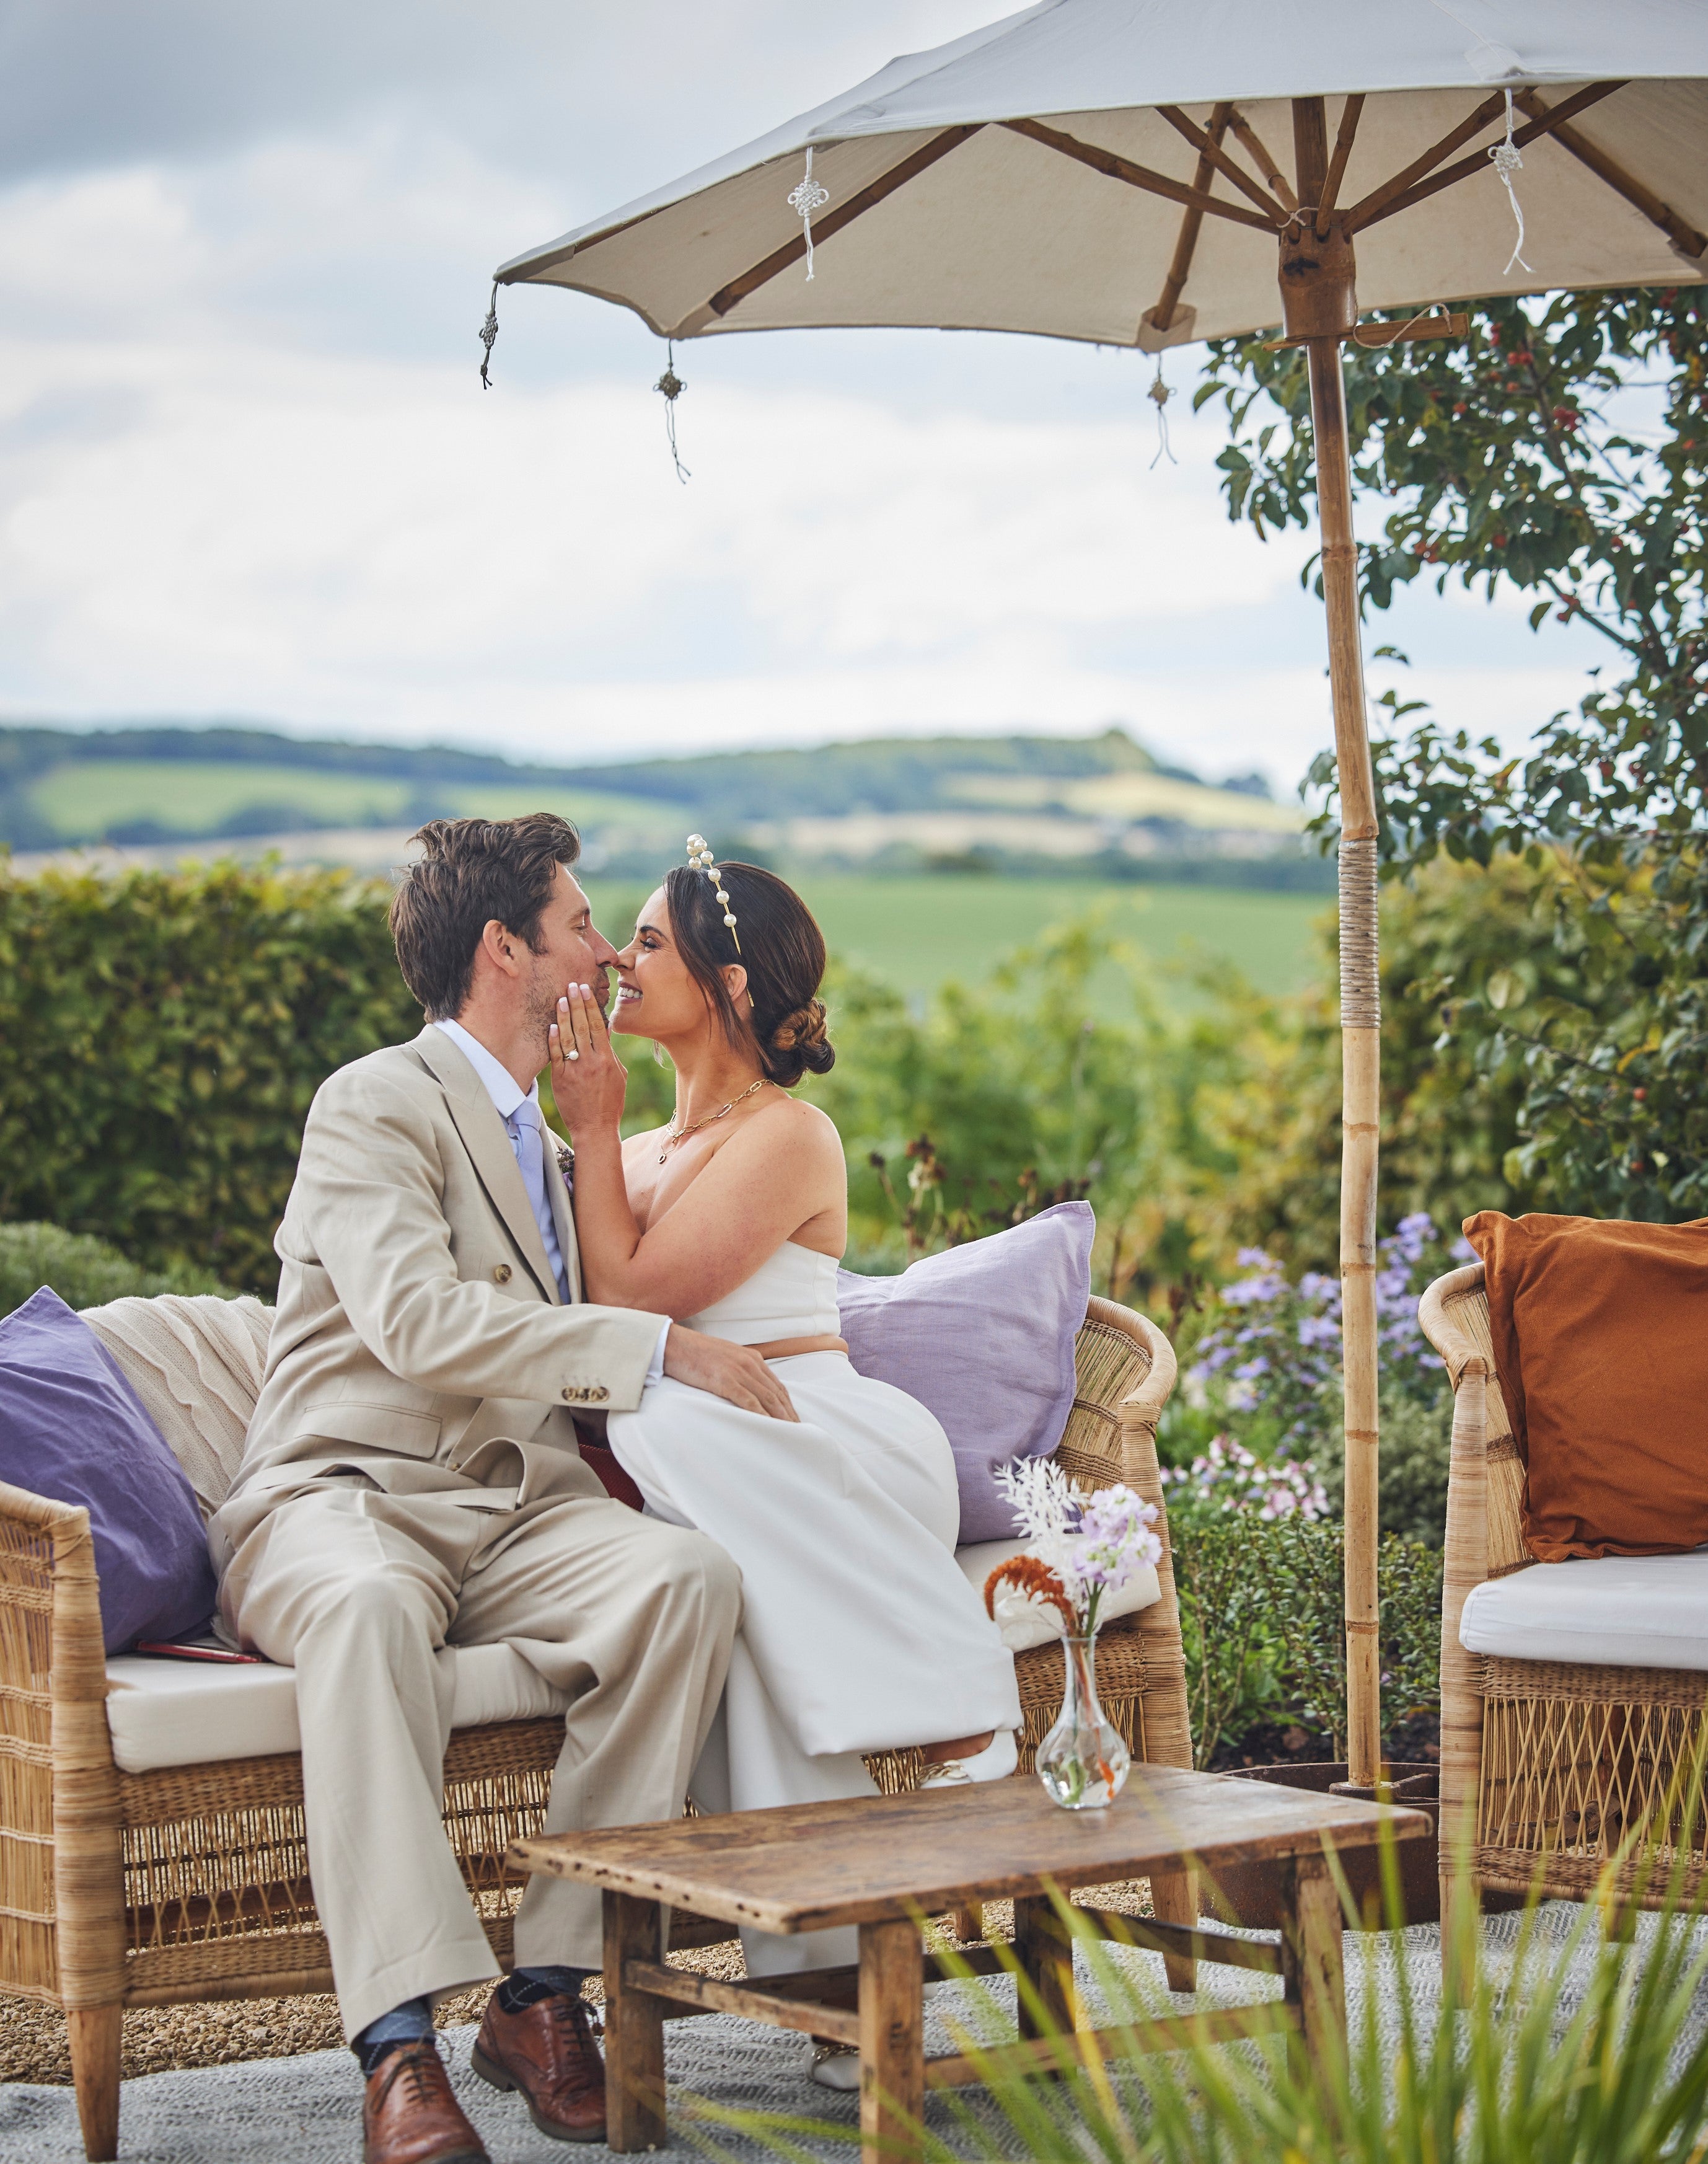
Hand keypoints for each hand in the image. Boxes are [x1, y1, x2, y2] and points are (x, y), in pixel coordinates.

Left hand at [547, 982, 626, 1136]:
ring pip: (567, 1037)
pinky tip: (551, 1025)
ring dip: (563, 1017)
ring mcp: (574, 1070)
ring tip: (560, 999)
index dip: (590, 1006)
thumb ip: (610, 1053)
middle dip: (576, 1004)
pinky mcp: (560, 1079)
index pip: (597, 1026)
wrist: (595, 1128)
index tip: (585, 990)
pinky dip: (553, 1040)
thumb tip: (604, 1032)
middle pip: (581, 1026)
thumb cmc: (610, 1103)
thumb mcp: (619, 1076)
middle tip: (571, 986)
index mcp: (606, 1059)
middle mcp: (590, 1062)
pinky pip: (556, 1055)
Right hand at [663, 1324, 799, 1422]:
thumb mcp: (726, 1358)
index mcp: (752, 1359)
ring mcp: (738, 1372)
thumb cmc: (696, 1353)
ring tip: (789, 1434)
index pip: (777, 1385)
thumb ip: (740, 1370)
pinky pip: (748, 1401)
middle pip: (777, 1394)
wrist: (674, 1344)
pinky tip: (769, 1427)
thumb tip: (748, 1389)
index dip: (788, 1404)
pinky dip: (761, 1415)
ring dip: (780, 1418)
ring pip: (767, 1398)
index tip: (795, 1419)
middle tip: (799, 1432)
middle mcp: (750, 1364)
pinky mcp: (725, 1381)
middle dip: (789, 1414)